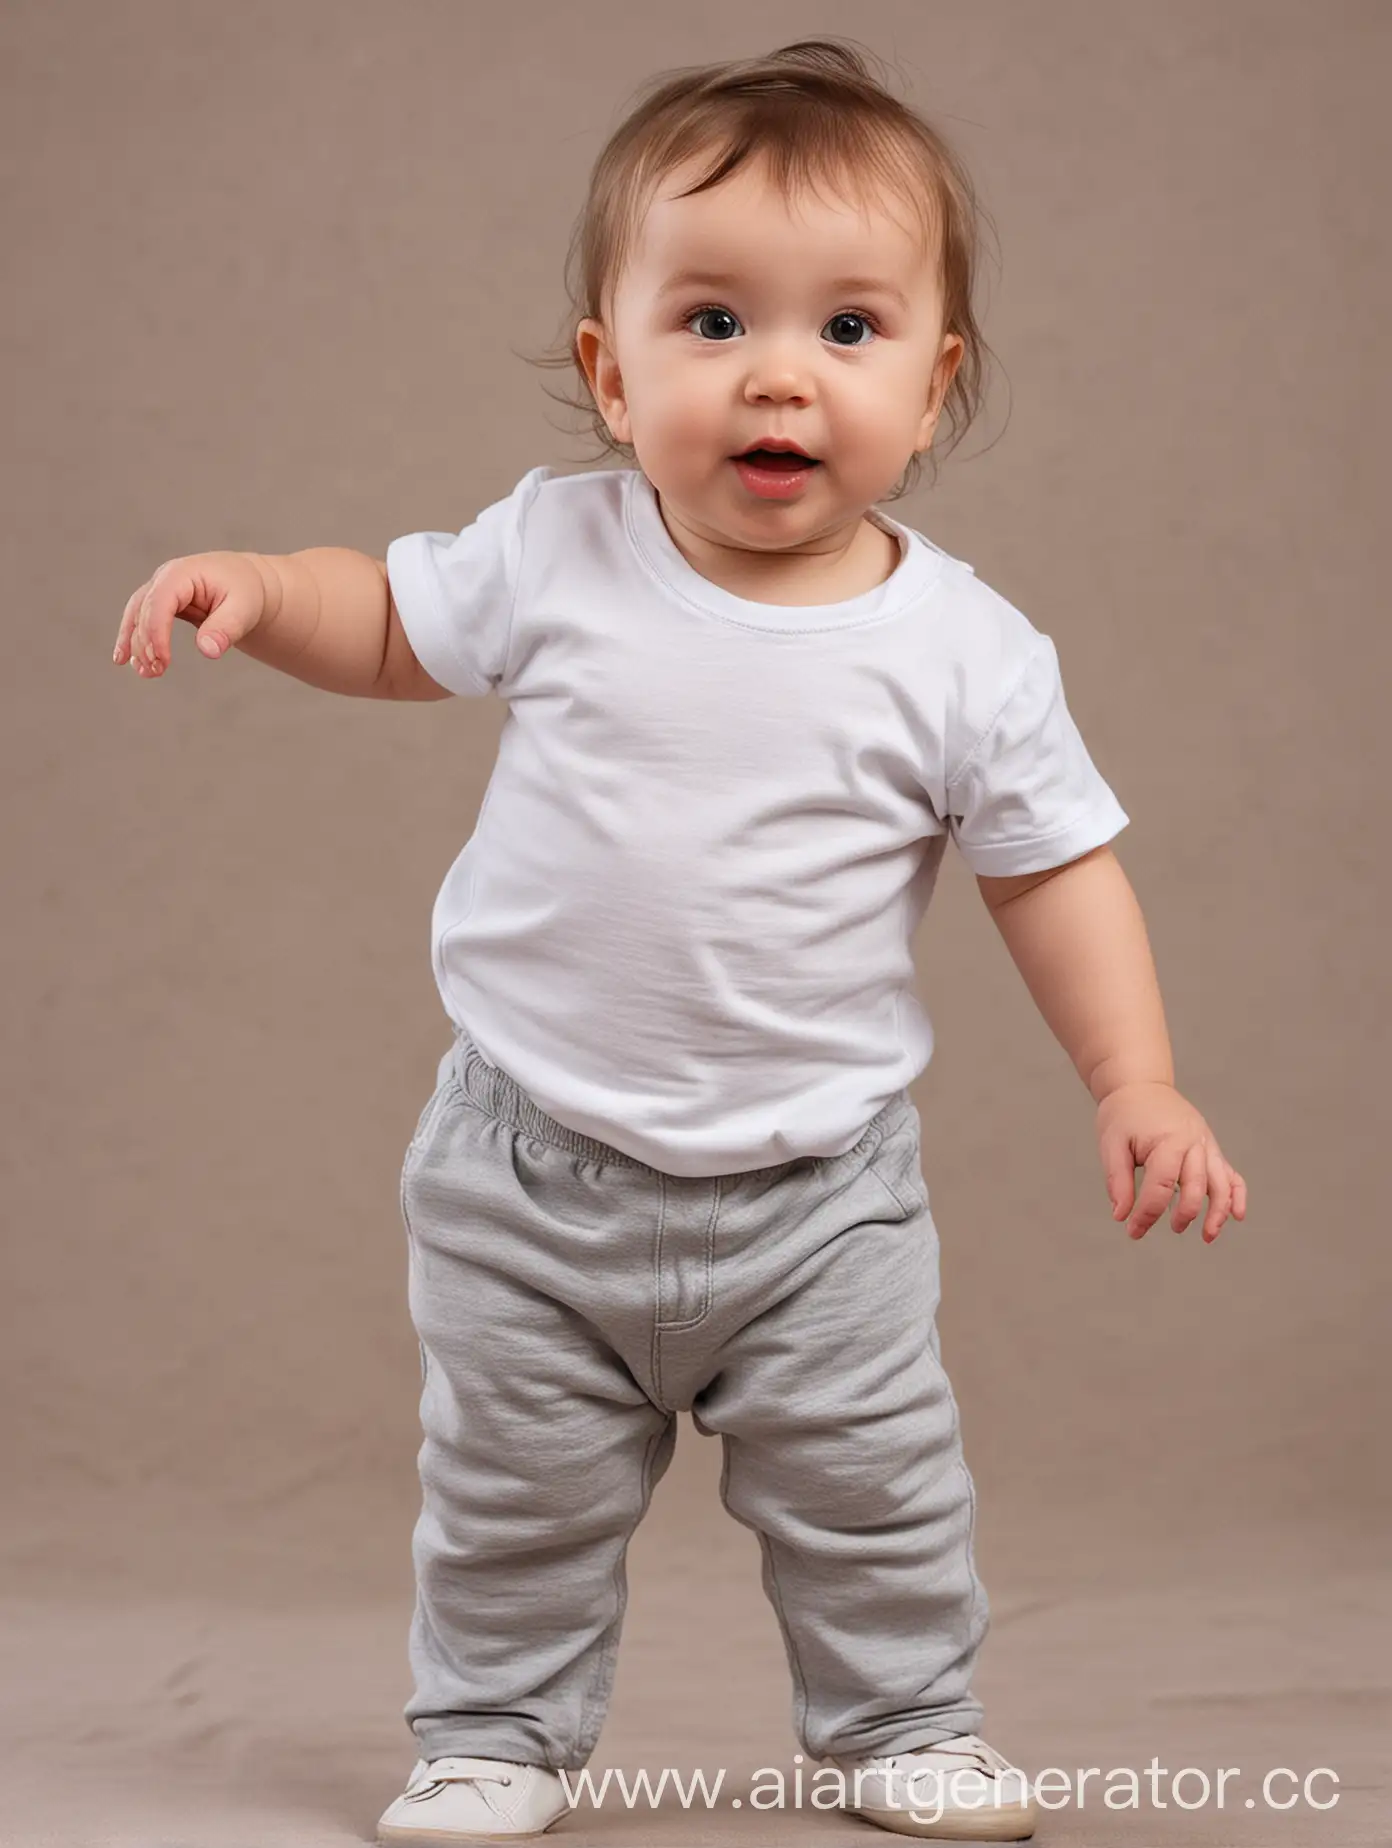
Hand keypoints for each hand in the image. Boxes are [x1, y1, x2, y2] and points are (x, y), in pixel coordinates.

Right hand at [113, 551, 270, 676]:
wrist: (247, 584)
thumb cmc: (246, 592)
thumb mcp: (243, 609)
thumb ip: (226, 628)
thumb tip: (208, 651)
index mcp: (183, 573)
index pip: (160, 601)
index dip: (156, 631)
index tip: (162, 660)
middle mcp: (165, 578)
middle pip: (144, 610)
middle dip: (146, 643)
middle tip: (156, 672)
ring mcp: (160, 590)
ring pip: (137, 616)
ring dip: (136, 645)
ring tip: (145, 672)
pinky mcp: (161, 605)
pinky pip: (140, 621)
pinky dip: (133, 641)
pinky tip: (128, 661)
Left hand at [1096, 1080, 1246, 1242]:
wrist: (1140, 1086)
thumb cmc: (1124, 1115)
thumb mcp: (1112, 1145)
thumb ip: (1118, 1181)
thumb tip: (1121, 1216)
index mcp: (1167, 1139)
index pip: (1161, 1186)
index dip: (1147, 1214)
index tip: (1132, 1231)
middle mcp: (1193, 1142)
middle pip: (1196, 1186)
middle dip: (1184, 1214)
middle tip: (1169, 1230)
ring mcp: (1206, 1145)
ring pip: (1222, 1183)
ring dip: (1218, 1212)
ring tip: (1208, 1237)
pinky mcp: (1211, 1148)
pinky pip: (1231, 1174)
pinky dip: (1236, 1195)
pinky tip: (1236, 1216)